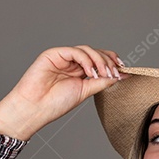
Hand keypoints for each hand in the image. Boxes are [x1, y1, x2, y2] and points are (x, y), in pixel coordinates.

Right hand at [0, 45, 130, 139]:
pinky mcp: (53, 54)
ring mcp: (63, 57)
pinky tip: (91, 72)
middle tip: (115, 74)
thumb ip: (101, 82)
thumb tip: (121, 76)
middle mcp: (72, 63)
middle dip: (108, 61)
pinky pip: (75, 51)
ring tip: (103, 74)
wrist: (35, 108)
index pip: (99, 60)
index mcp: (79, 72)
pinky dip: (86, 60)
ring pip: (87, 50)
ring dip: (99, 61)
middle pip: (95, 53)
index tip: (124, 70)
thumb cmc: (55, 103)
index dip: (112, 62)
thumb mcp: (85, 92)